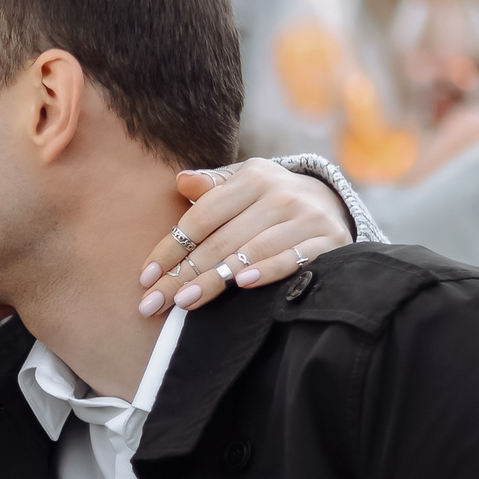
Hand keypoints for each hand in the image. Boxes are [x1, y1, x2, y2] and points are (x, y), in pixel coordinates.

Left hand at [140, 158, 352, 315]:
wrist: (333, 204)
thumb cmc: (269, 199)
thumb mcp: (242, 184)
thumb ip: (211, 186)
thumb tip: (180, 180)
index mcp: (253, 176)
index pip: (202, 216)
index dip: (170, 247)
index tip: (145, 277)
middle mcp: (280, 193)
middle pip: (221, 240)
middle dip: (183, 274)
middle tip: (155, 302)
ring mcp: (307, 217)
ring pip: (250, 252)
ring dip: (215, 280)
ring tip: (185, 302)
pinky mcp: (328, 240)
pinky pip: (292, 259)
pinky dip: (267, 272)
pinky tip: (241, 286)